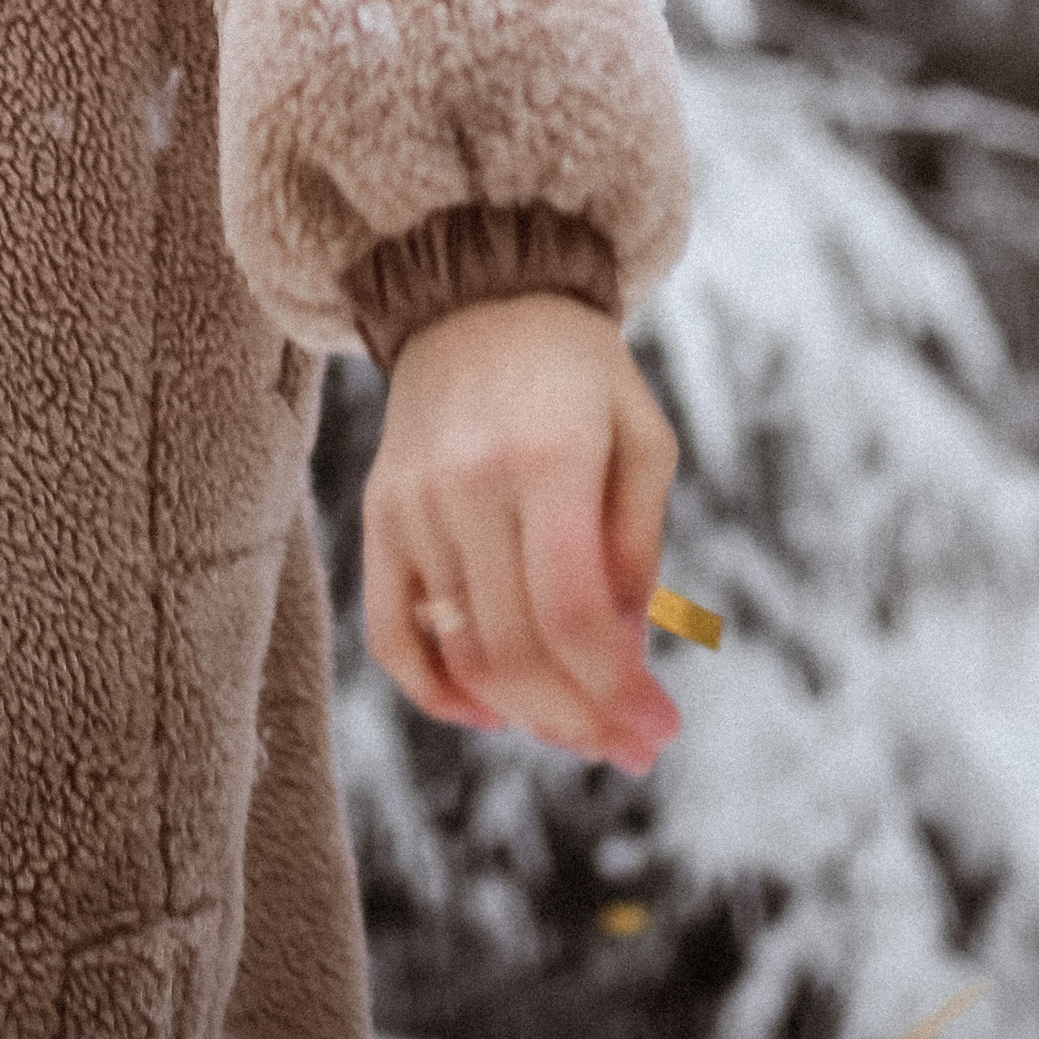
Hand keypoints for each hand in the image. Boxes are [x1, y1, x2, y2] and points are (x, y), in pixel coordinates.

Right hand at [361, 291, 683, 776]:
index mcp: (549, 456)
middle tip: (629, 747)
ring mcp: (414, 501)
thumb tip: (623, 654)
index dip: (619, 690)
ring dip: (526, 715)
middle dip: (582, 720)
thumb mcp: (643, 433)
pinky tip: (488, 713)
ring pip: (461, 652)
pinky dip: (435, 691)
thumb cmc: (578, 369)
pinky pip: (392, 631)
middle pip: (518, 649)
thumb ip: (638, 543)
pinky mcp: (378, 512)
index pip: (575, 614)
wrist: (477, 292)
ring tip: (580, 732)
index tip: (659, 728)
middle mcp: (470, 483)